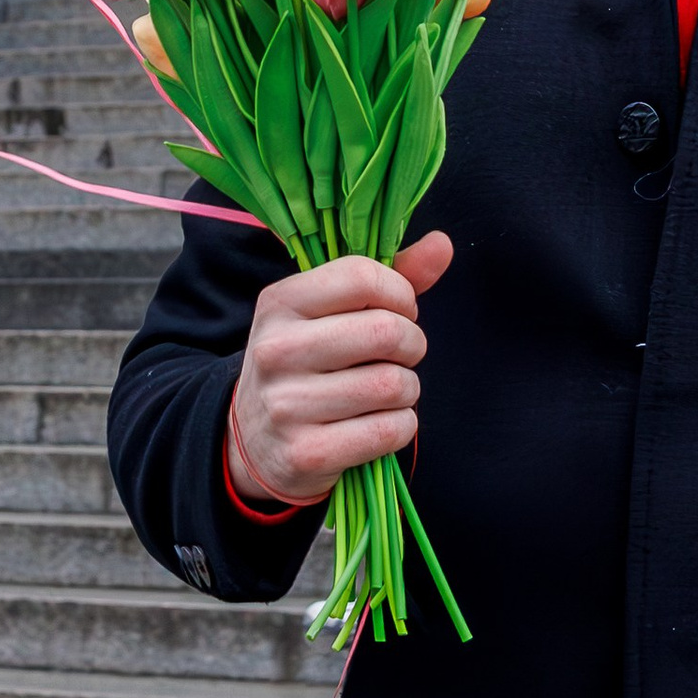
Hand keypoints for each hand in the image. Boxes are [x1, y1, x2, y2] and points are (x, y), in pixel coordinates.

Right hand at [228, 232, 452, 502]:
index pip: (362, 277)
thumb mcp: (329, 312)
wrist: (253, 440)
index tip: (399, 311)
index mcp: (280, 303)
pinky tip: (381, 422)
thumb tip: (443, 244)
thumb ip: (389, 277)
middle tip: (401, 355)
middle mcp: (276, 350)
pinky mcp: (306, 452)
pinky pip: (390, 430)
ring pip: (392, 384)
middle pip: (385, 332)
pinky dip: (402, 425)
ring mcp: (287, 405)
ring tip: (388, 390)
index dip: (400, 293)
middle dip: (412, 344)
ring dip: (408, 388)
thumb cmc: (308, 363)